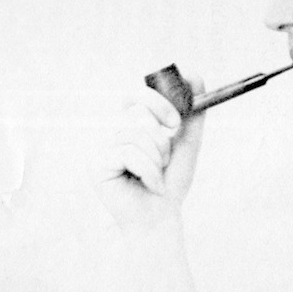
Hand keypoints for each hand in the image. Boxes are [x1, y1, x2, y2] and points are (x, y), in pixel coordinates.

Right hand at [93, 69, 205, 229]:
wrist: (161, 217)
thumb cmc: (171, 182)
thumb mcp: (187, 143)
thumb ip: (192, 112)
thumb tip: (195, 74)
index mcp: (133, 127)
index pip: (135, 95)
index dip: (155, 100)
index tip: (176, 120)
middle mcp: (115, 134)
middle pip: (134, 109)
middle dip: (161, 129)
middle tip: (171, 144)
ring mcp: (104, 149)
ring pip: (136, 134)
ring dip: (158, 158)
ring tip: (156, 176)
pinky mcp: (97, 166)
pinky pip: (128, 154)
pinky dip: (148, 171)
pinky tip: (148, 186)